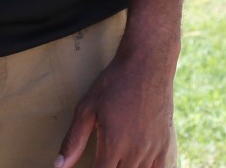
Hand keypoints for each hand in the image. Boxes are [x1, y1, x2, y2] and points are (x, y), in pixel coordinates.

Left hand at [55, 44, 176, 167]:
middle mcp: (135, 152)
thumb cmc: (113, 85)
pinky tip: (135, 163)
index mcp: (113, 144)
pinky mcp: (166, 147)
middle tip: (102, 160)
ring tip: (115, 160)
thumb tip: (59, 165)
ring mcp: (153, 151)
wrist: (146, 68)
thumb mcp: (86, 109)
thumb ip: (73, 141)